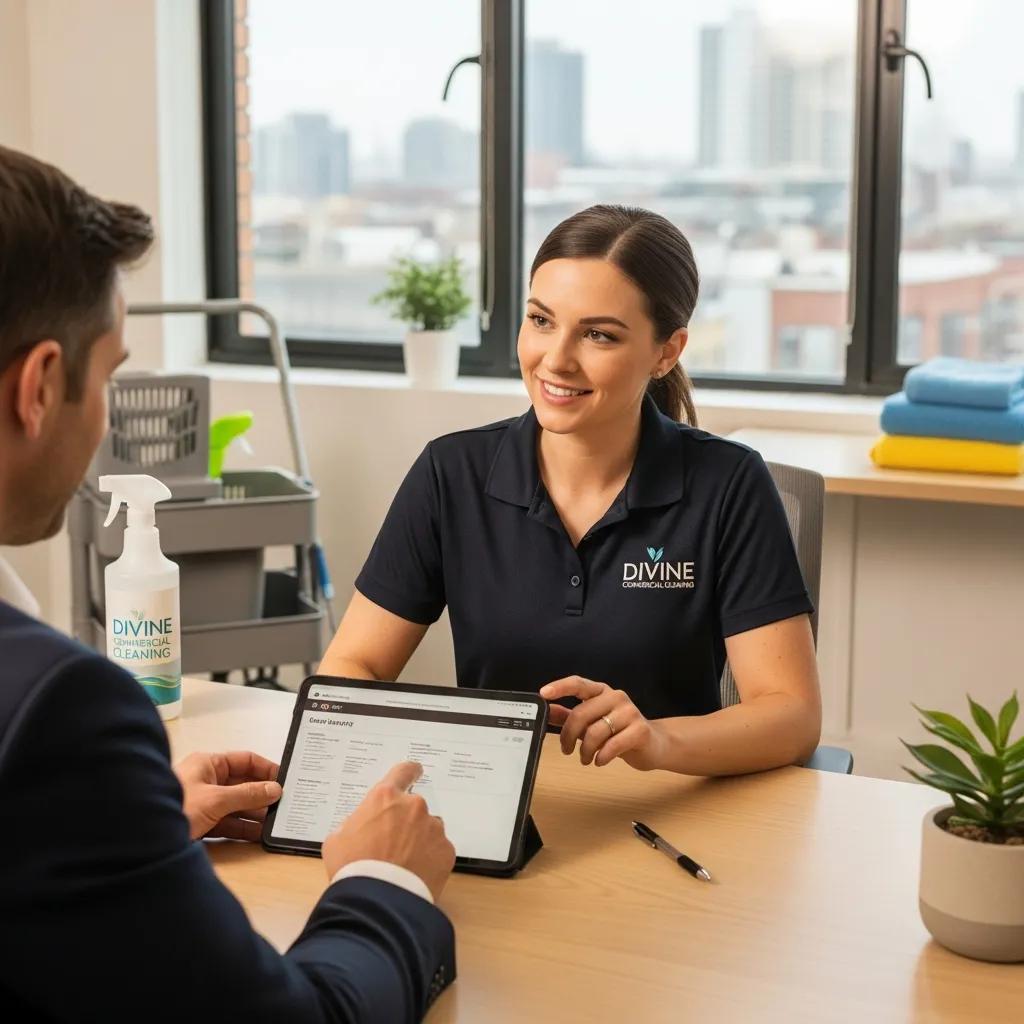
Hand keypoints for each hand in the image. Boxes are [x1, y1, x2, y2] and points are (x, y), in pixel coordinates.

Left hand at [174, 750, 281, 840]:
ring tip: (275, 821)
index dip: (266, 769)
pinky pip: (229, 823)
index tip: (285, 780)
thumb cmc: (174, 807)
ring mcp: (204, 803)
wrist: (141, 840)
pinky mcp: (201, 823)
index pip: (245, 760)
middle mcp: (207, 780)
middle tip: (284, 804)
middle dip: (263, 794)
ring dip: (255, 813)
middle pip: (243, 784)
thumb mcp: (216, 799)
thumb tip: (274, 789)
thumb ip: (247, 794)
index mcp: (208, 764)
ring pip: (237, 805)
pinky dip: (244, 828)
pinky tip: (259, 834)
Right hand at [322, 761, 455, 901]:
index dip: (408, 773)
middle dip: (405, 823)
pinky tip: (415, 875)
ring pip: (428, 830)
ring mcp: (433, 828)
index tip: (414, 773)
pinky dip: (429, 860)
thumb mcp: (337, 839)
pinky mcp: (446, 851)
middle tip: (392, 846)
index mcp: (385, 797)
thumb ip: (355, 823)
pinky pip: (438, 851)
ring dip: (419, 841)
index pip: (403, 772)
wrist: (376, 902)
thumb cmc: (352, 867)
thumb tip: (364, 827)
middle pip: (413, 808)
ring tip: (403, 865)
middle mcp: (413, 807)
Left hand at [539, 676, 666, 770]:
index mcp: (601, 692)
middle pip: (581, 713)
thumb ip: (568, 716)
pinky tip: (600, 761)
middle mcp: (616, 697)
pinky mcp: (640, 730)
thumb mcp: (592, 722)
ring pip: (595, 732)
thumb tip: (546, 710)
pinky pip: (612, 745)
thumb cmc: (619, 731)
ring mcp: (630, 712)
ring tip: (585, 758)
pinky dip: (601, 757)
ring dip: (585, 751)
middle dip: (568, 735)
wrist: (655, 744)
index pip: (578, 683)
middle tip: (566, 749)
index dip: (560, 687)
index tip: (543, 693)